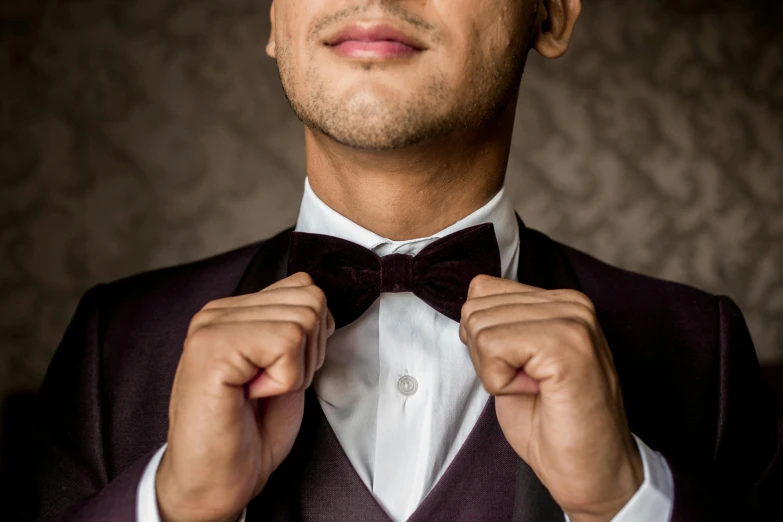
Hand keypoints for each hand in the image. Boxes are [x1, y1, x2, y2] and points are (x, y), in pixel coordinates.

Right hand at [156, 272, 333, 521]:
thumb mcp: (284, 368)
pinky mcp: (212, 349)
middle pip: (310, 300)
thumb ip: (293, 327)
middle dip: (308, 352)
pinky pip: (286, 342)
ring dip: (295, 368)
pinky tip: (253, 394)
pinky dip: (285, 378)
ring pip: (302, 320)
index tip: (281, 372)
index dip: (312, 337)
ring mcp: (211, 327)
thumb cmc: (248, 433)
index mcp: (233, 312)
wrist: (215, 481)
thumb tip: (319, 302)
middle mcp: (217, 313)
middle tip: (271, 385)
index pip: (304, 286)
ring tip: (261, 390)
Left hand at [459, 275, 642, 521]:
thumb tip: (469, 307)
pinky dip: (501, 381)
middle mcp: (572, 303)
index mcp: (561, 301)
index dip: (484, 339)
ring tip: (535, 389)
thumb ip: (500, 326)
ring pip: (480, 327)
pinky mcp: (567, 346)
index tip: (520, 369)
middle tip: (528, 384)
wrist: (593, 474)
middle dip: (486, 356)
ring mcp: (573, 321)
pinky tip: (535, 393)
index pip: (482, 289)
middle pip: (476, 308)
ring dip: (495, 370)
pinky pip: (493, 346)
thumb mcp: (516, 362)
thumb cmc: (553, 425)